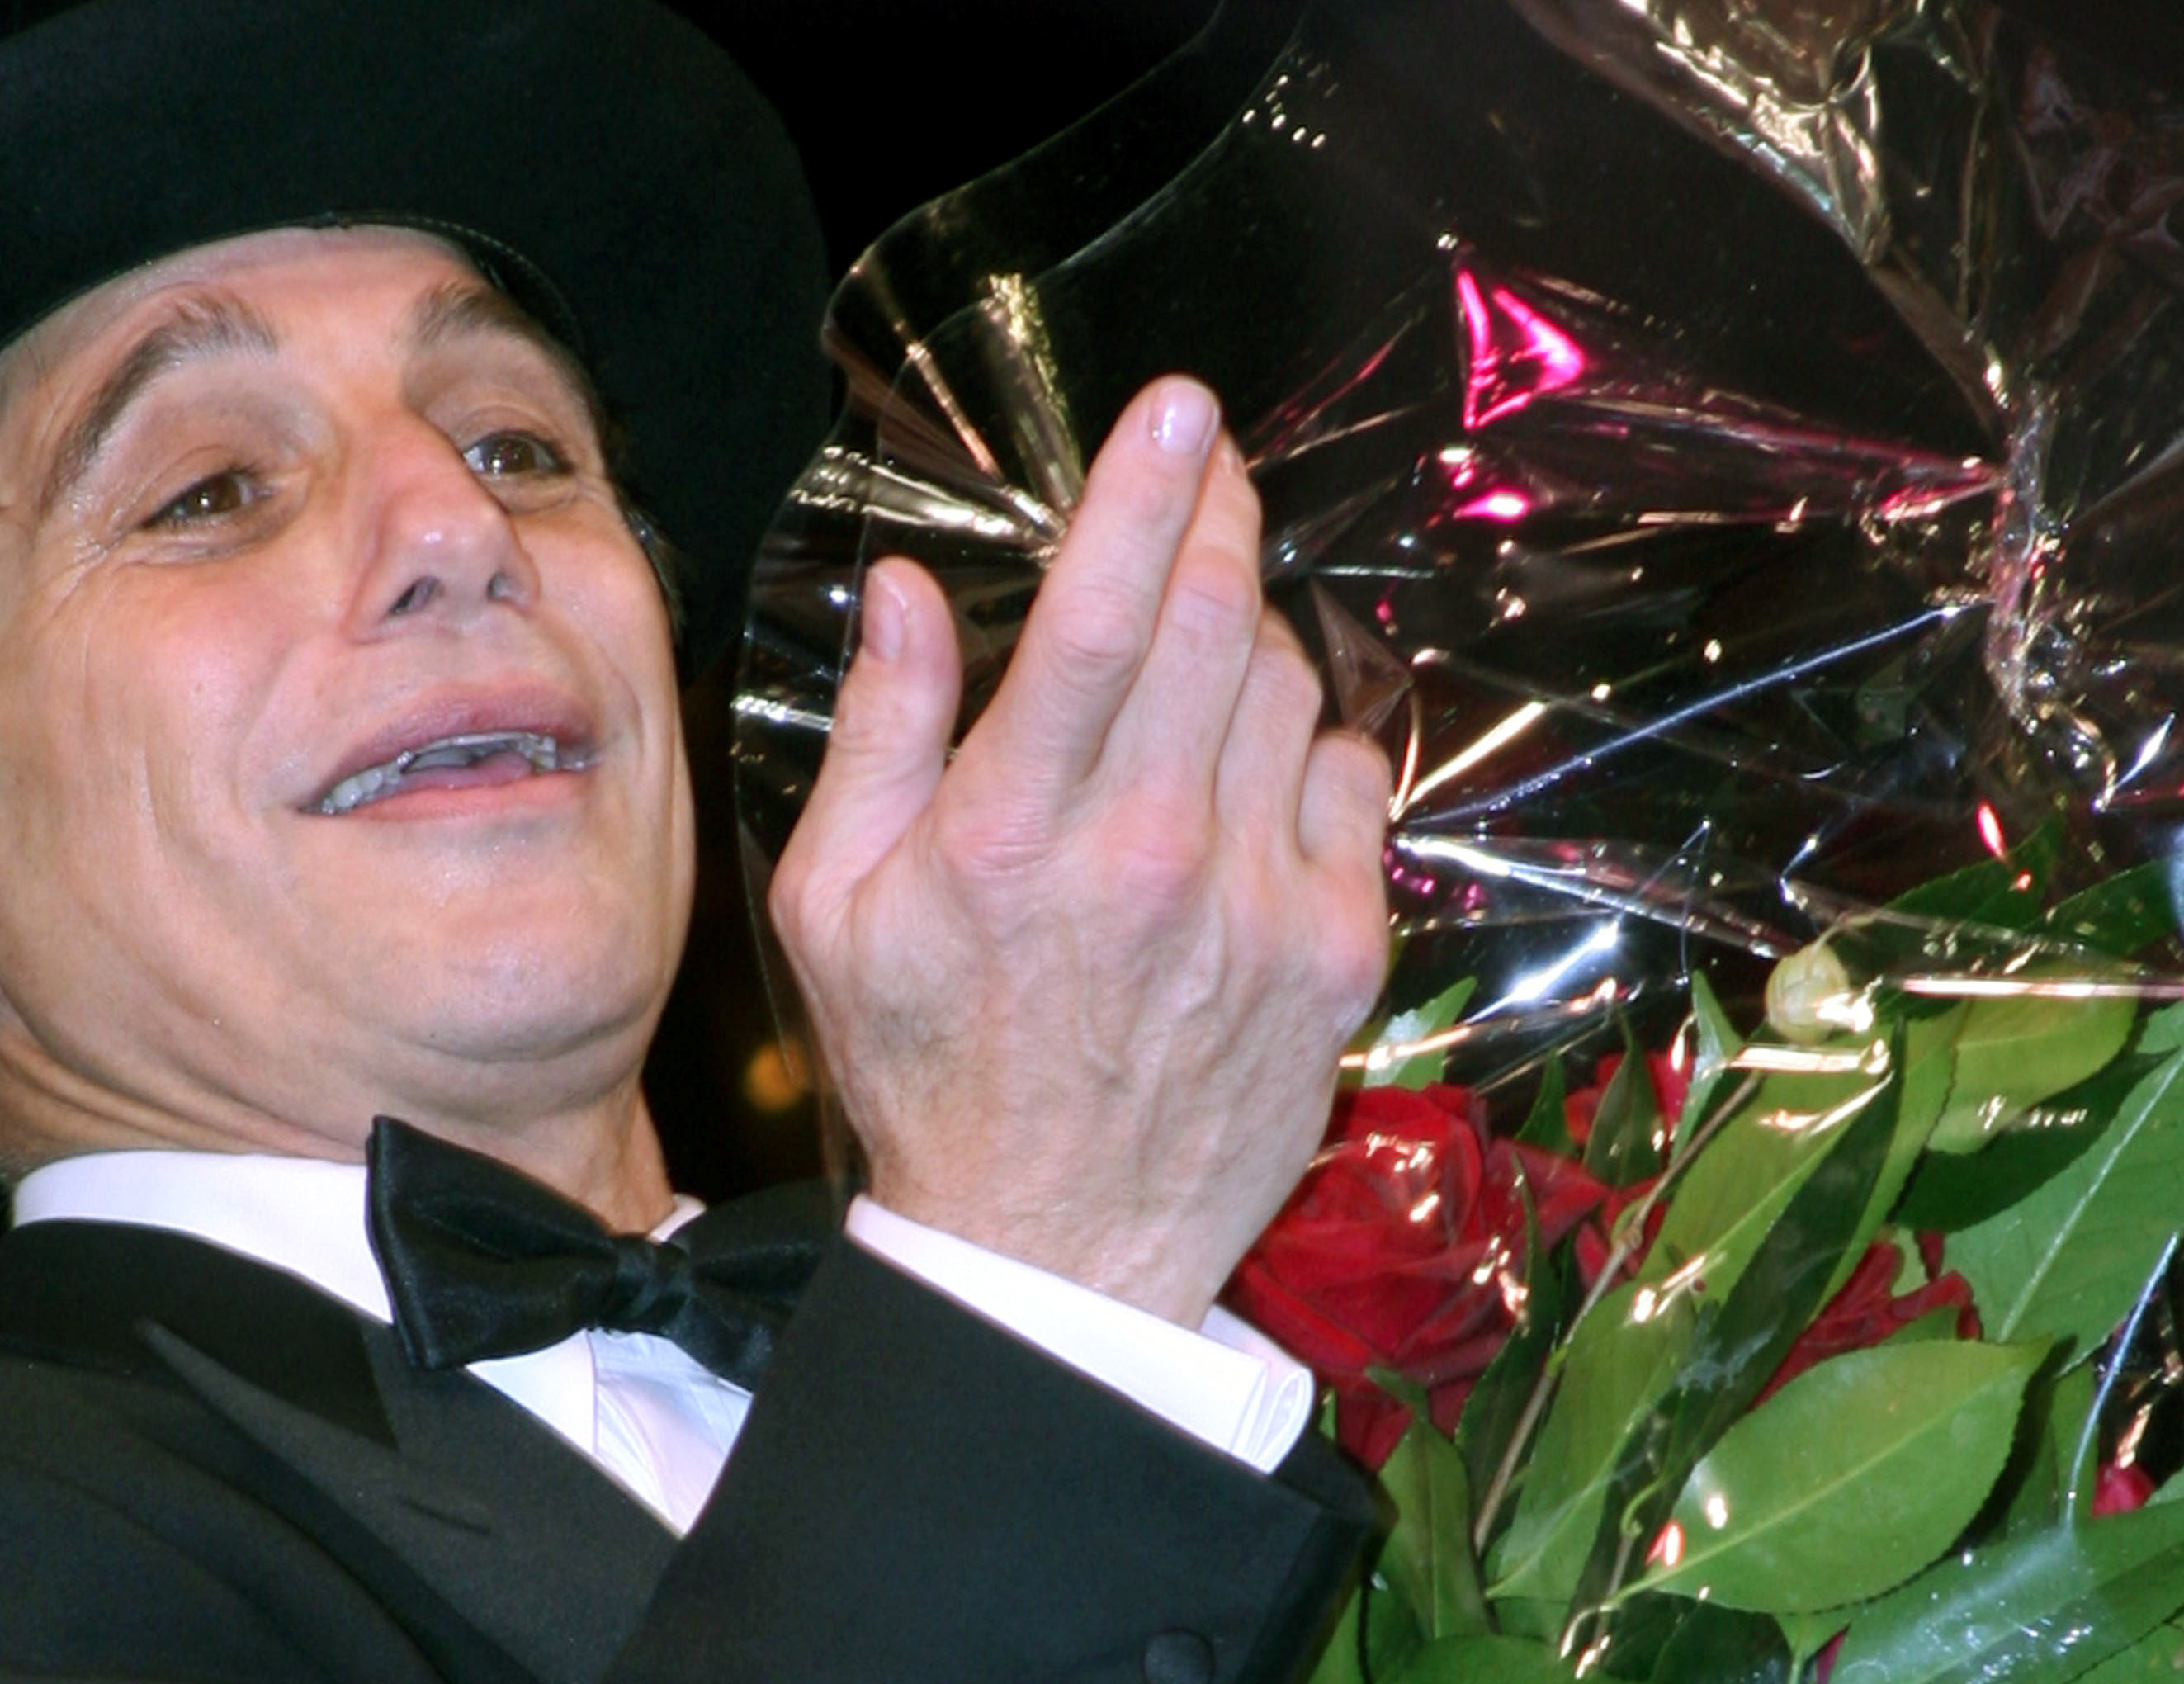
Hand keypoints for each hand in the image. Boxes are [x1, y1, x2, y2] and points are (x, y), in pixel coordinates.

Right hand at [770, 376, 1391, 1325]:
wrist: (1054, 1248)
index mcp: (1011, 834)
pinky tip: (1246, 766)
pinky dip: (1303, 739)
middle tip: (1206, 468)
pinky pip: (1345, 779)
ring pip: (1286, 687)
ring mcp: (1257, 905)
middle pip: (1213, 621)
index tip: (1176, 408)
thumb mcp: (838, 905)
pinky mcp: (1333, 953)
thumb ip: (876, 733)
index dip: (1139, 492)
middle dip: (1215, 515)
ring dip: (1248, 630)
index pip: (1091, 618)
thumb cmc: (928, 1071)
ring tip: (1194, 648)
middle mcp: (1148, 856)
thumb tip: (906, 591)